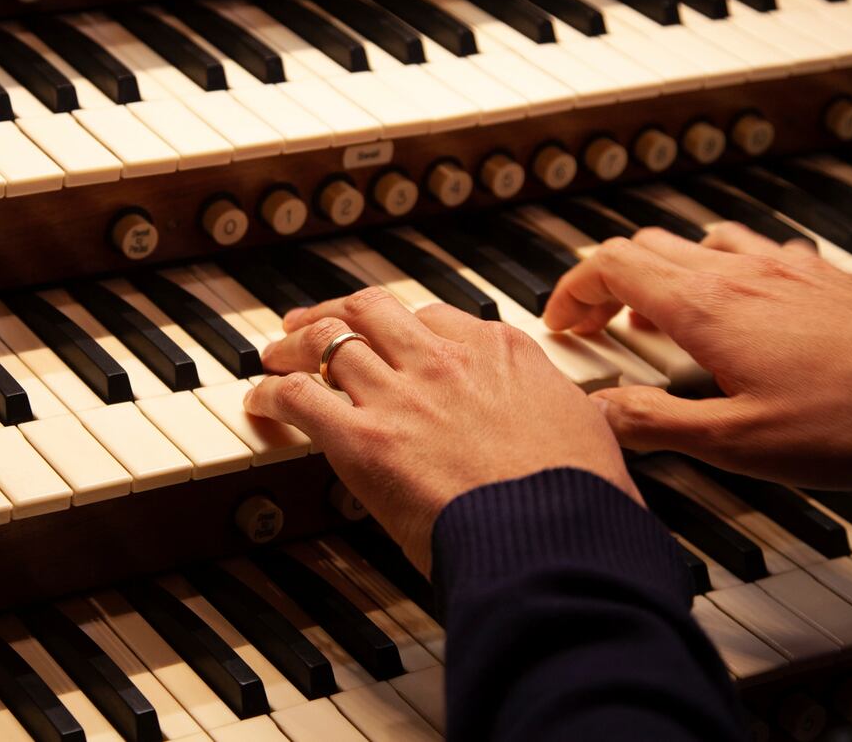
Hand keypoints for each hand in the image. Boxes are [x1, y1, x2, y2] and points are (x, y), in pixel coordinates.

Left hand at [244, 287, 636, 573]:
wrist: (554, 540)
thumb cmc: (578, 504)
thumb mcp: (589, 435)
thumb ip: (566, 418)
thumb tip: (579, 427)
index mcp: (503, 351)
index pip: (437, 317)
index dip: (405, 327)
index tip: (392, 337)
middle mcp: (445, 360)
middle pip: (373, 311)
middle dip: (338, 312)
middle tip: (314, 323)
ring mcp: (401, 394)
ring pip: (327, 341)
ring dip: (294, 344)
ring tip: (276, 353)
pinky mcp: (362, 438)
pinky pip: (298, 396)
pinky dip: (272, 393)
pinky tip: (262, 401)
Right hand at [543, 223, 851, 487]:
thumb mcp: (740, 443)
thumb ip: (658, 424)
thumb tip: (597, 413)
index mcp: (706, 307)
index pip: (609, 265)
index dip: (571, 291)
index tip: (561, 324)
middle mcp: (738, 272)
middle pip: (644, 246)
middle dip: (606, 282)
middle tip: (597, 326)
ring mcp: (782, 267)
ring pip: (695, 242)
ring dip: (660, 274)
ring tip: (657, 319)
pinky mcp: (819, 275)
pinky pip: (747, 250)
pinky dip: (715, 269)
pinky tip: (736, 308)